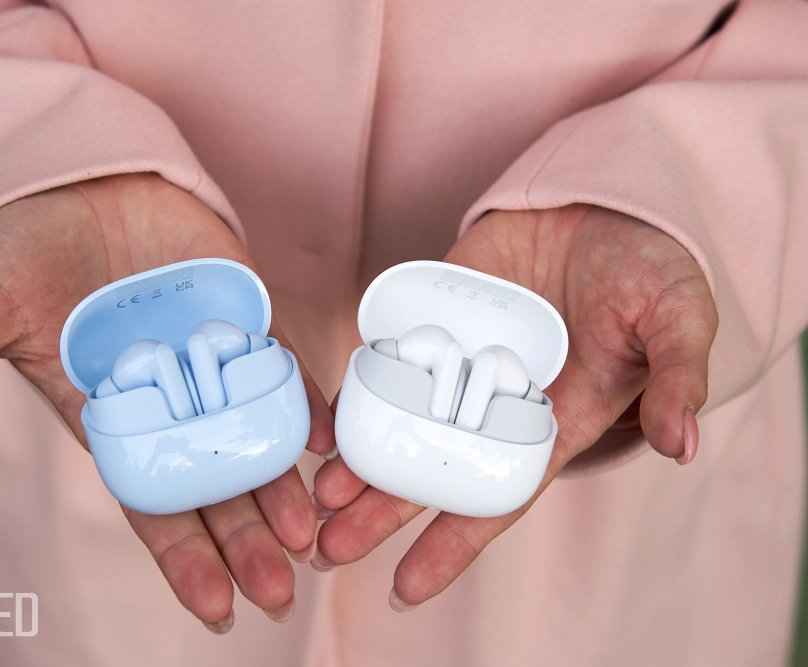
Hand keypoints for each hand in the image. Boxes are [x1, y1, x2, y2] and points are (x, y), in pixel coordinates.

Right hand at [0, 174, 335, 630]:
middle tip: (281, 588)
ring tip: (314, 535)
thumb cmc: (20, 247)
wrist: (72, 178)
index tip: (217, 608)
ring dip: (285, 485)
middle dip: (247, 538)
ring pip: (254, 435)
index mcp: (107, 417)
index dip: (183, 556)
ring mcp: (209, 359)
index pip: (150, 500)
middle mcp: (166, 400)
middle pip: (213, 483)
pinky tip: (330, 441)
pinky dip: (305, 403)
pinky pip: (281, 367)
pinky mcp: (243, 314)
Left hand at [312, 204, 716, 609]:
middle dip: (380, 512)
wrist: (605, 196)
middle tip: (324, 547)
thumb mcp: (677, 319)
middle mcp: (498, 400)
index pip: (496, 494)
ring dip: (359, 459)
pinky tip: (324, 419)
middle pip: (432, 468)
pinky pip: (391, 358)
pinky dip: (359, 388)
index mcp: (555, 420)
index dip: (452, 543)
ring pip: (402, 421)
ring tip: (312, 496)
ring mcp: (462, 359)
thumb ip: (676, 379)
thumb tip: (683, 445)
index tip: (404, 587)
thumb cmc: (649, 265)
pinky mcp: (437, 315)